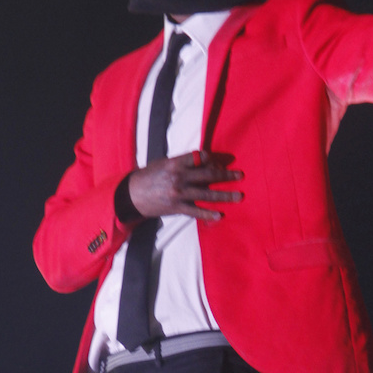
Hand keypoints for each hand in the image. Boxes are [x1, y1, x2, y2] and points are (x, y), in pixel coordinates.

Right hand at [127, 150, 242, 222]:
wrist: (132, 195)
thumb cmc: (148, 177)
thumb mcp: (163, 164)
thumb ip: (182, 163)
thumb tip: (202, 161)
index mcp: (176, 163)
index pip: (200, 157)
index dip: (212, 159)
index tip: (220, 162)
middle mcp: (179, 177)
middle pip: (208, 174)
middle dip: (226, 175)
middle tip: (240, 175)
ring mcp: (179, 193)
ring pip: (207, 194)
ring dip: (225, 195)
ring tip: (239, 196)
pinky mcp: (177, 207)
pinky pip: (196, 211)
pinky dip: (208, 213)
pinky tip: (220, 215)